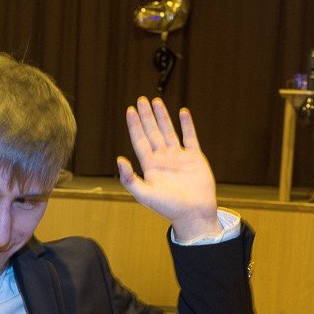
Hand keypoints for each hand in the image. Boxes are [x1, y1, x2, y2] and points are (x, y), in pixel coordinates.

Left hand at [117, 98, 218, 239]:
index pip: (140, 141)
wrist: (194, 214)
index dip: (135, 126)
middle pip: (152, 132)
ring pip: (169, 131)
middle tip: (141, 99)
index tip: (130, 110)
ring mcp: (179, 157)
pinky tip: (182, 112)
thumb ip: (130, 178)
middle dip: (147, 116)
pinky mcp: (195, 158)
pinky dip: (187, 125)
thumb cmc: (168, 207)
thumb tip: (118, 159)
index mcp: (150, 166)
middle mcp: (163, 159)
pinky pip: (190, 137)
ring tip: (157, 101)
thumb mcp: (144, 194)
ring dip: (163, 116)